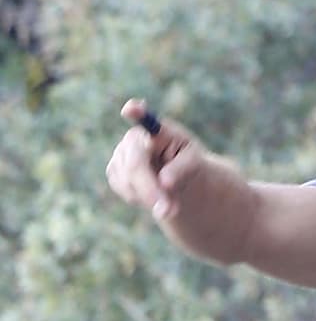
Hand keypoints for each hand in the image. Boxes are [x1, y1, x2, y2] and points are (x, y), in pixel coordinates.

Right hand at [107, 98, 205, 221]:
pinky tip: (152, 195)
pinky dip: (141, 199)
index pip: (144, 117)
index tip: (133, 109)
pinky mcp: (114, 171)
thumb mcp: (195, 163)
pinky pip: (125, 190)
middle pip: (135, 164)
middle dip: (150, 190)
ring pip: (128, 181)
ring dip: (150, 198)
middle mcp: (134, 138)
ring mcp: (120, 154)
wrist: (176, 175)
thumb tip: (165, 181)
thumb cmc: (187, 161)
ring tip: (170, 205)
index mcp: (159, 129)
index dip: (137, 113)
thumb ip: (183, 168)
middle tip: (168, 211)